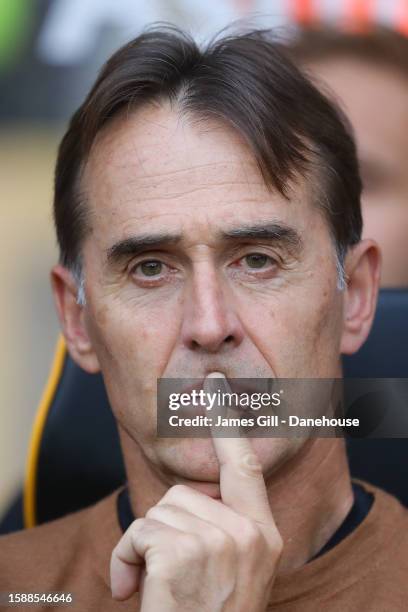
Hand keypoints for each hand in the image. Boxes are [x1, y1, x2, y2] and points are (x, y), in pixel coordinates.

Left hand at [110, 373, 282, 610]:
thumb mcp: (230, 572)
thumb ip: (221, 528)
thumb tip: (186, 501)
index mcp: (262, 534)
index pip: (246, 466)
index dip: (229, 423)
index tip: (215, 386)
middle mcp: (248, 534)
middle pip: (183, 494)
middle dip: (162, 528)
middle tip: (164, 572)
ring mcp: (220, 542)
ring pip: (158, 512)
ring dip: (143, 548)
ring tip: (153, 587)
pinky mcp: (184, 552)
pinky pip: (139, 531)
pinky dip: (125, 559)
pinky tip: (136, 592)